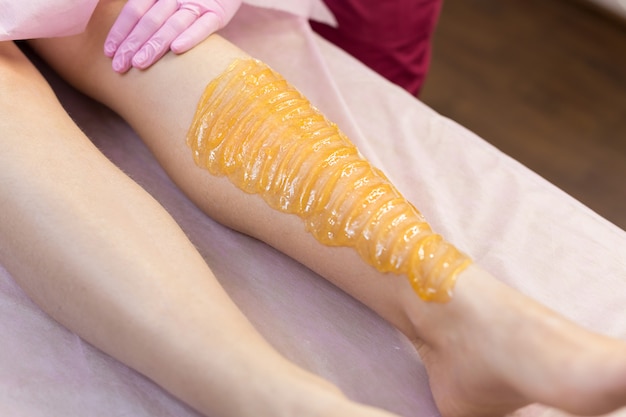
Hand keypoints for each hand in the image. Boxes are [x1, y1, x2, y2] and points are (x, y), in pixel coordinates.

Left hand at [104, 0, 241, 72]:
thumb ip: (146, 7)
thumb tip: (123, 30)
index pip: (134, 10)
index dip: (120, 30)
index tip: (109, 52)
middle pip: (149, 20)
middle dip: (132, 44)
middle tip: (119, 66)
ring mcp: (197, 4)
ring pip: (172, 24)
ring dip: (155, 45)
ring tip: (139, 64)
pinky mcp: (217, 14)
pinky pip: (203, 27)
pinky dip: (190, 37)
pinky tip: (176, 49)